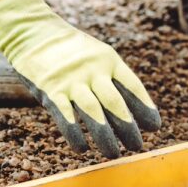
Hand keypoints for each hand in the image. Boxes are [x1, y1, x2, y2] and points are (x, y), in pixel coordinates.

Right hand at [0, 0, 160, 157]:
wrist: (33, 32)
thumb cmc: (70, 49)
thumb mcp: (96, 54)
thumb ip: (111, 77)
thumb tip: (131, 110)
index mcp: (108, 59)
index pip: (132, 86)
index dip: (144, 107)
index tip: (154, 127)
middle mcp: (92, 70)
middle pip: (115, 102)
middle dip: (128, 127)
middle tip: (137, 146)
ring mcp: (71, 80)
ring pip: (93, 112)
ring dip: (105, 136)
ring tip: (114, 154)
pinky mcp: (50, 90)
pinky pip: (65, 116)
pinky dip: (75, 134)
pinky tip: (82, 149)